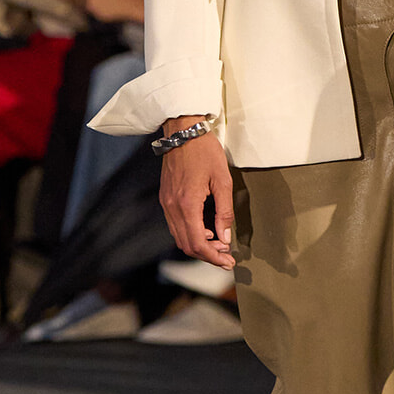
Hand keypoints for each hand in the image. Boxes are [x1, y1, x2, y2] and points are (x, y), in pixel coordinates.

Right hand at [158, 126, 233, 267]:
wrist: (183, 131)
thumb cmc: (205, 151)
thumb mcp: (223, 180)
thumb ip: (224, 212)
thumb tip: (225, 237)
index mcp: (187, 204)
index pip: (197, 244)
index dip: (213, 258)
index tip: (228, 262)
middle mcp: (172, 207)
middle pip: (186, 245)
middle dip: (207, 255)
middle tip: (226, 256)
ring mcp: (166, 203)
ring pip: (179, 237)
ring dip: (198, 245)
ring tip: (218, 243)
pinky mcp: (165, 198)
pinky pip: (175, 225)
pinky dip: (190, 233)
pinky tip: (205, 229)